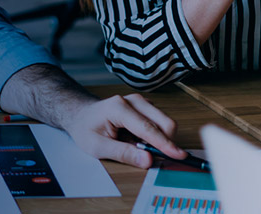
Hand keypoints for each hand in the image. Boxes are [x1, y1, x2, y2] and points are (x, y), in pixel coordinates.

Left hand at [59, 94, 183, 168]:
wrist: (81, 115)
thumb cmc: (86, 129)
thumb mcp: (98, 147)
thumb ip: (124, 154)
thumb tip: (148, 160)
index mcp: (119, 108)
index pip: (148, 128)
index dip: (165, 144)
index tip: (179, 155)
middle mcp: (134, 100)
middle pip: (164, 122)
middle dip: (165, 142)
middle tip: (150, 156)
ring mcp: (141, 102)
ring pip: (164, 123)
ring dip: (158, 140)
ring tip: (134, 145)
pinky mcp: (146, 107)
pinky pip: (159, 123)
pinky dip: (154, 136)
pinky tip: (137, 139)